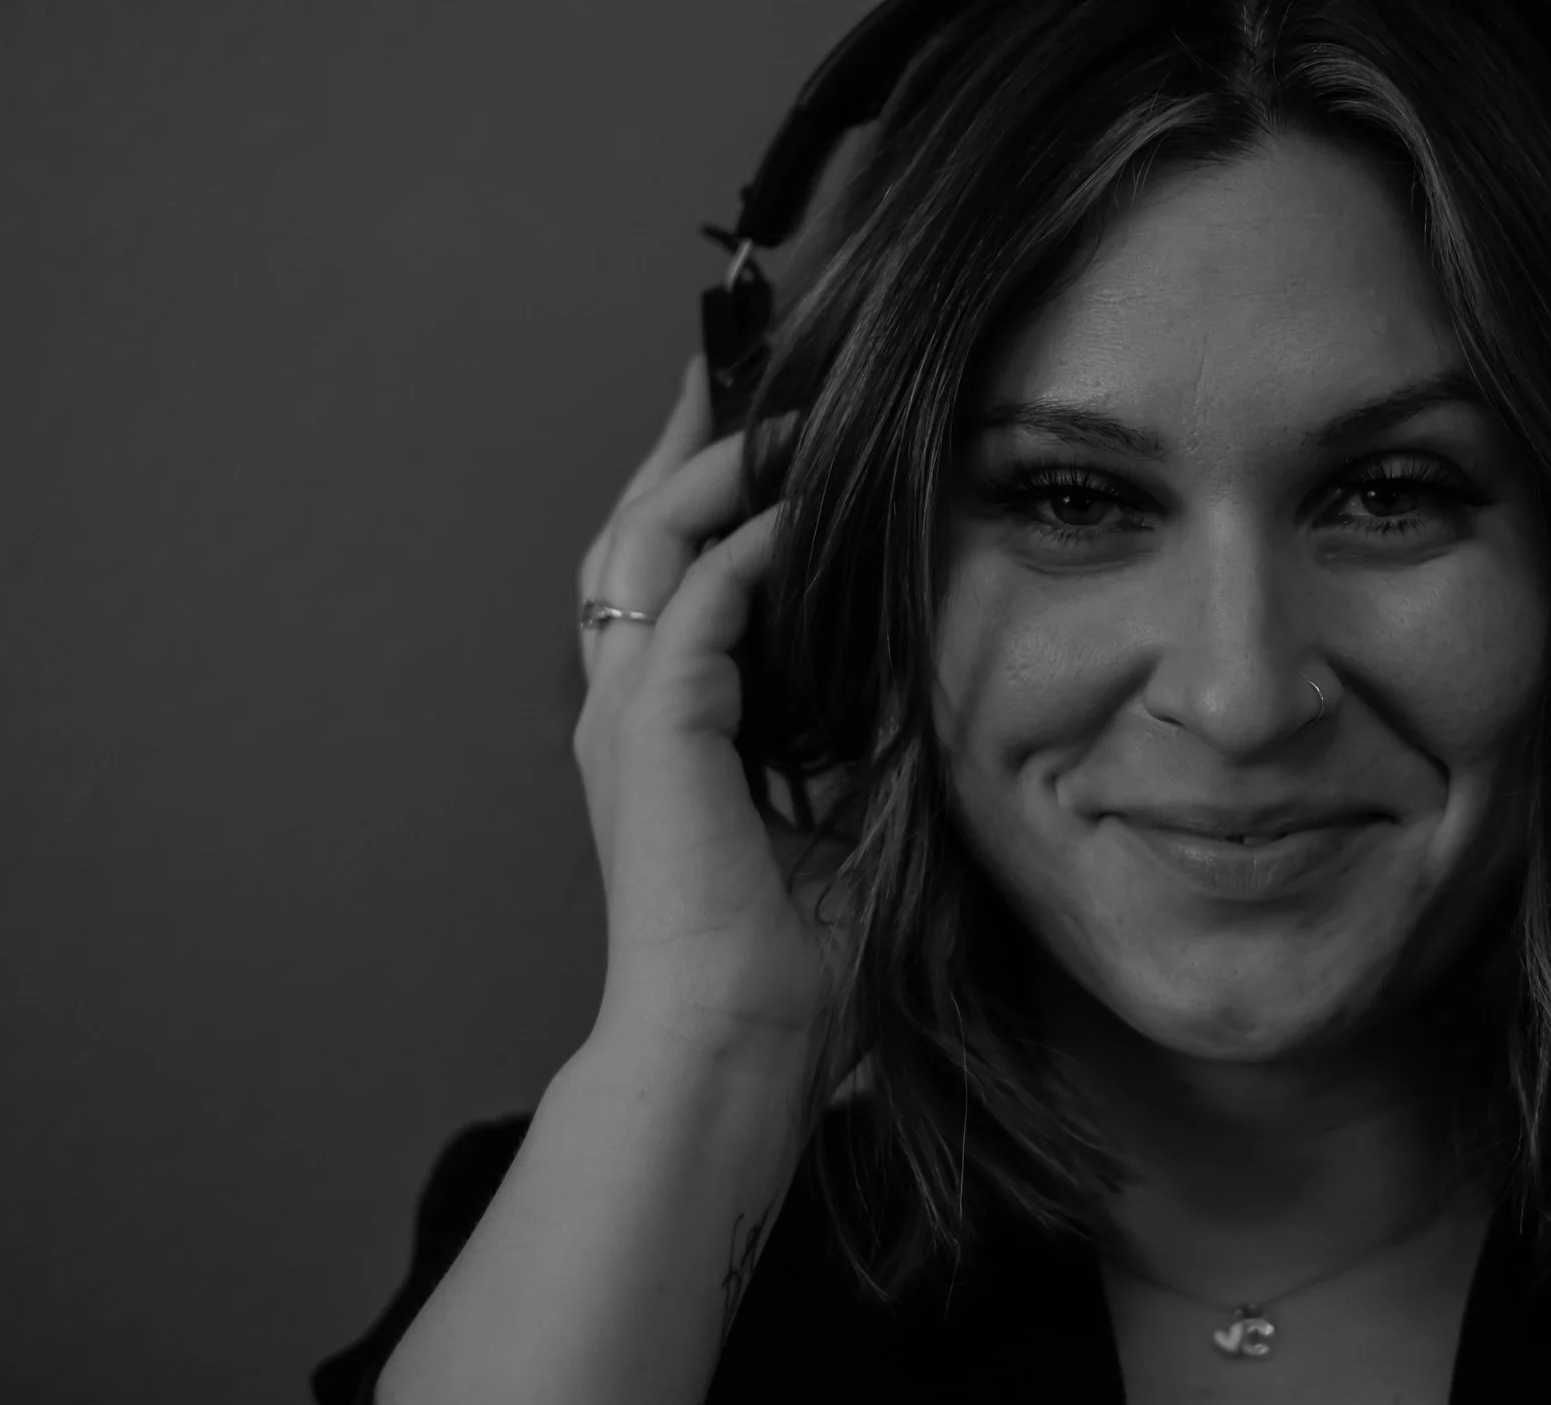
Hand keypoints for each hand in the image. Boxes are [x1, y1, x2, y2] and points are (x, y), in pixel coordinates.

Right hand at [573, 356, 852, 1059]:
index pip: (670, 582)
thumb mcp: (847, 821)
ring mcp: (630, 716)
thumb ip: (863, 740)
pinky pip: (697, 601)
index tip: (758, 435)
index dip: (705, 500)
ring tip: (775, 410)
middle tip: (729, 369)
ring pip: (646, 544)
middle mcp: (628, 710)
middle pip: (633, 535)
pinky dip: (747, 546)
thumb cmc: (787, 968)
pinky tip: (797, 506)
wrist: (734, 1046)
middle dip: (683, 448)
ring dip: (712, 471)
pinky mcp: (659, 732)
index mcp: (663, 733)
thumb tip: (923, 664)